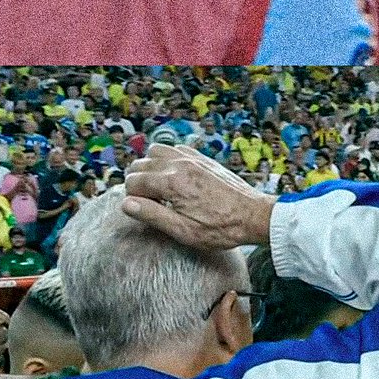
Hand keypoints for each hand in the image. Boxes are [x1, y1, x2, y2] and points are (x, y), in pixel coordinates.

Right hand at [122, 144, 274, 251]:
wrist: (253, 215)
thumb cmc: (220, 228)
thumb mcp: (183, 231)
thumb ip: (152, 215)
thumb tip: (126, 204)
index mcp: (172, 183)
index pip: (133, 182)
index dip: (134, 199)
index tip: (146, 210)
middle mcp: (180, 164)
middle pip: (140, 164)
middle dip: (138, 182)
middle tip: (152, 201)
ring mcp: (192, 158)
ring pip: (155, 150)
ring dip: (150, 166)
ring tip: (160, 187)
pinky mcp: (203, 158)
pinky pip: (175, 148)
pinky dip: (168, 158)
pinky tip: (175, 176)